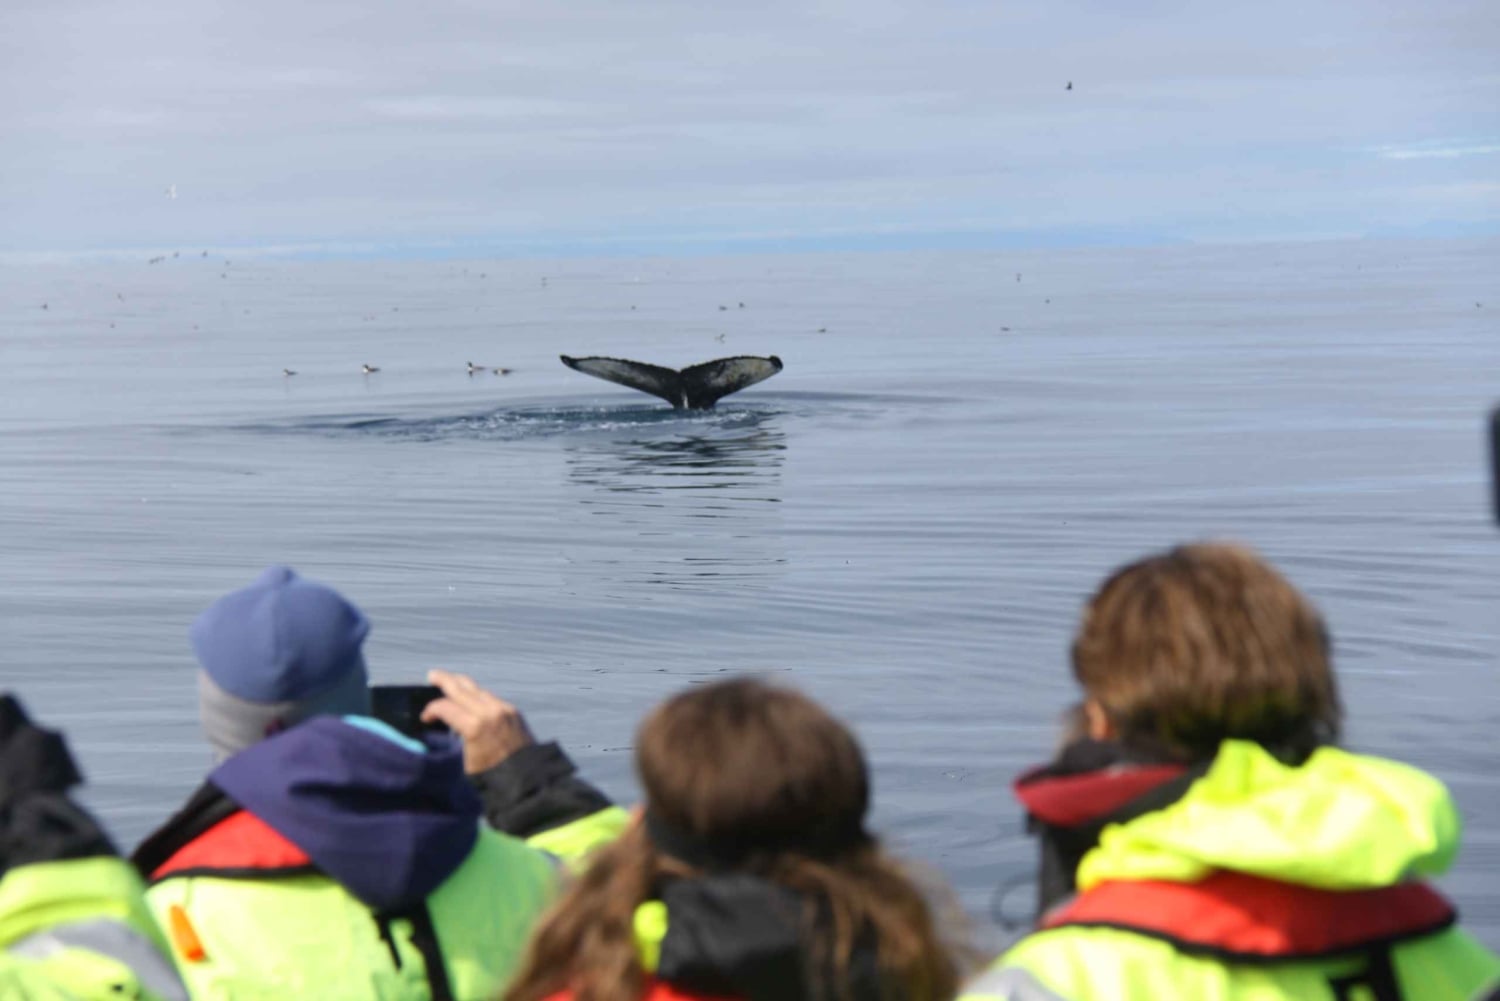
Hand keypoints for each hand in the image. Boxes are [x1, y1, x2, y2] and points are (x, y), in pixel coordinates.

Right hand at [421, 669, 536, 774]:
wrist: (526, 777)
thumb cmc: (492, 776)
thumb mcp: (463, 763)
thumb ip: (452, 740)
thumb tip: (440, 728)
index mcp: (475, 726)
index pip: (446, 707)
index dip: (431, 709)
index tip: (425, 717)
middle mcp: (490, 712)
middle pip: (462, 688)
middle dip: (444, 679)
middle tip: (432, 675)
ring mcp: (503, 709)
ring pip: (477, 689)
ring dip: (461, 685)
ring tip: (449, 683)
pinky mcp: (512, 711)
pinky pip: (490, 697)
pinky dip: (477, 695)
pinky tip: (470, 698)